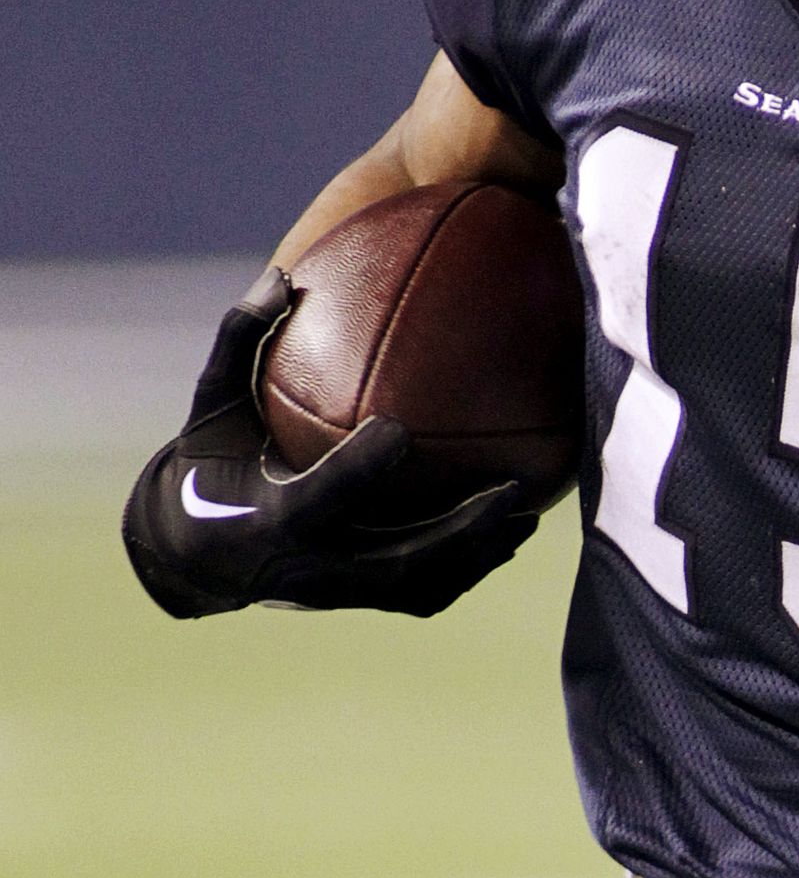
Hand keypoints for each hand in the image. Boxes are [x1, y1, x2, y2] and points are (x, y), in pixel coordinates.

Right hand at [123, 266, 548, 618]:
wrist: (189, 555)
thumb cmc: (208, 464)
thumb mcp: (213, 406)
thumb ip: (241, 342)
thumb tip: (280, 275)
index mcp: (271, 517)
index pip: (322, 496)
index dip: (360, 469)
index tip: (400, 429)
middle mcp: (308, 565)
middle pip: (396, 558)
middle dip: (457, 530)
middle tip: (511, 489)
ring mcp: (335, 592)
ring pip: (419, 587)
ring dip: (478, 556)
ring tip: (530, 515)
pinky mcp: (354, 602)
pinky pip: (420, 597)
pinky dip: (467, 570)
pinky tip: (508, 535)